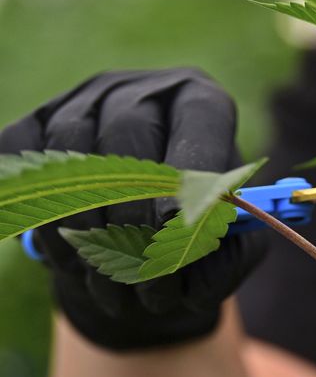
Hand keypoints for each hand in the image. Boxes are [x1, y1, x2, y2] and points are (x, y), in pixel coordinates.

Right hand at [0, 68, 264, 349]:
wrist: (144, 231)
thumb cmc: (197, 228)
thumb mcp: (231, 243)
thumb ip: (224, 253)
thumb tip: (187, 265)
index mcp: (202, 103)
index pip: (201, 117)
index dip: (193, 167)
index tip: (181, 222)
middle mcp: (144, 92)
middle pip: (130, 132)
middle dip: (134, 212)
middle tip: (144, 271)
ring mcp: (84, 101)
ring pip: (71, 152)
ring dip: (85, 227)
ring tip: (110, 284)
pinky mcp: (35, 124)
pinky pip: (23, 163)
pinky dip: (41, 219)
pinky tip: (72, 259)